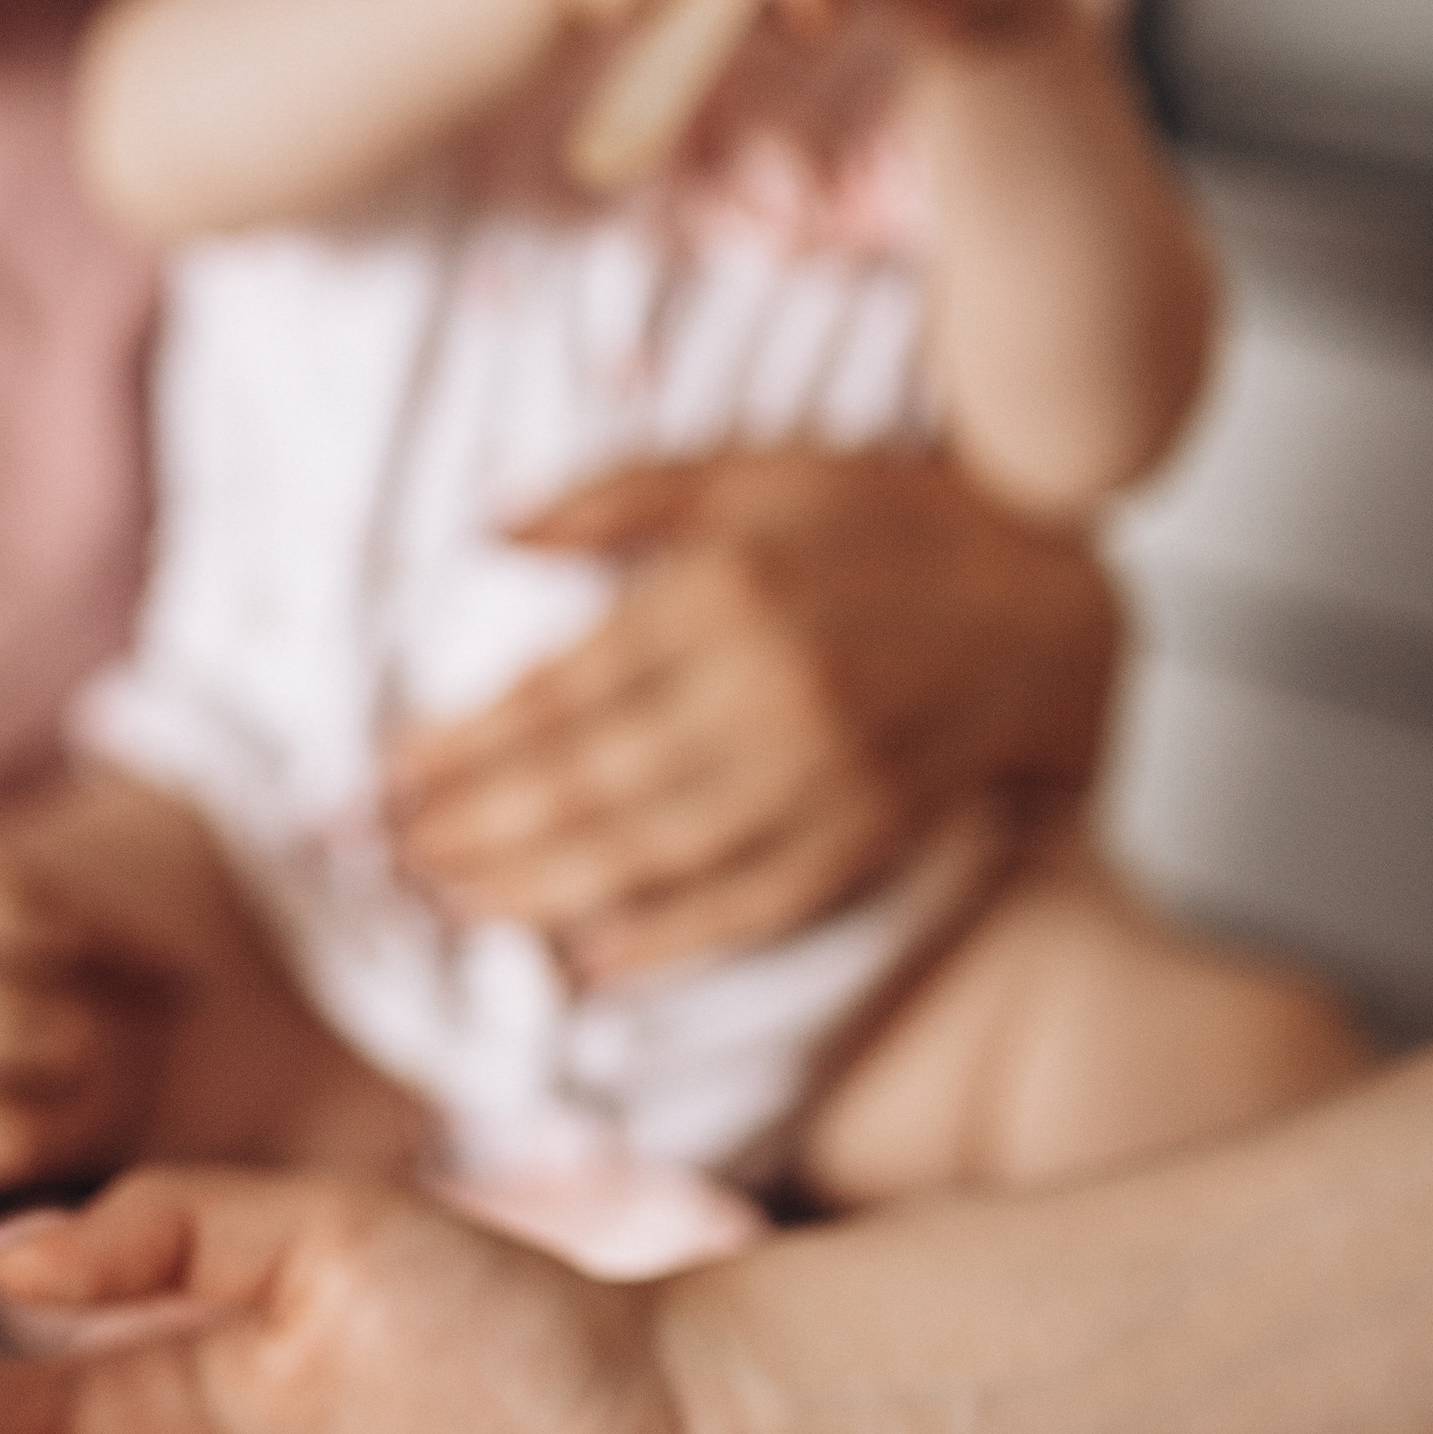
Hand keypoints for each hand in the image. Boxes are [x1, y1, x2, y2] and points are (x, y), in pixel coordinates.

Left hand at [384, 447, 1117, 979]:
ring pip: (650, 856)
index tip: (389, 773)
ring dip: (538, 890)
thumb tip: (487, 531)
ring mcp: (820, 780)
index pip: (559, 690)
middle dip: (478, 828)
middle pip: (587, 786)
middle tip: (396, 853)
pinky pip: (744, 908)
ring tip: (455, 903)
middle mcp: (767, 695)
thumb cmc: (881, 523)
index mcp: (725, 597)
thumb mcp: (752, 471)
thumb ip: (616, 497)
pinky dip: (662, 943)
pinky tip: (586, 962)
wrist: (1042, 603)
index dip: (464, 743)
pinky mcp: (863, 840)